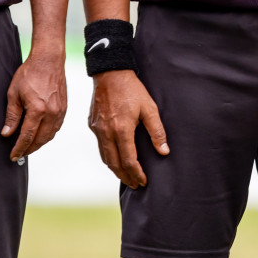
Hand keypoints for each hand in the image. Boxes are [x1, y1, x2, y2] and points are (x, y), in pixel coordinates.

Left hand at [1, 48, 68, 160]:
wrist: (49, 60)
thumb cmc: (30, 73)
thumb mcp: (14, 94)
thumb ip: (12, 116)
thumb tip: (7, 133)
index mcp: (37, 110)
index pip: (27, 137)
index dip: (19, 149)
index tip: (13, 156)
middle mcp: (51, 113)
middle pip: (40, 140)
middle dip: (29, 149)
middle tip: (20, 154)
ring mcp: (60, 111)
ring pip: (50, 135)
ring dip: (39, 143)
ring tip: (29, 146)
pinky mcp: (64, 108)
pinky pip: (57, 127)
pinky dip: (48, 134)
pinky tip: (41, 134)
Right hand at [88, 69, 168, 187]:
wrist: (110, 73)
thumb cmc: (132, 89)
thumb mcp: (149, 108)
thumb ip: (157, 131)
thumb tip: (164, 151)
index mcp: (121, 130)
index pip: (129, 160)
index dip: (137, 173)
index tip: (144, 181)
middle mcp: (106, 133)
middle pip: (114, 164)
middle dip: (126, 177)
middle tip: (135, 185)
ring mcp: (97, 130)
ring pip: (105, 158)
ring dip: (116, 170)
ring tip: (126, 177)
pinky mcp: (92, 125)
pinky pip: (100, 147)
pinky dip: (108, 158)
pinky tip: (115, 159)